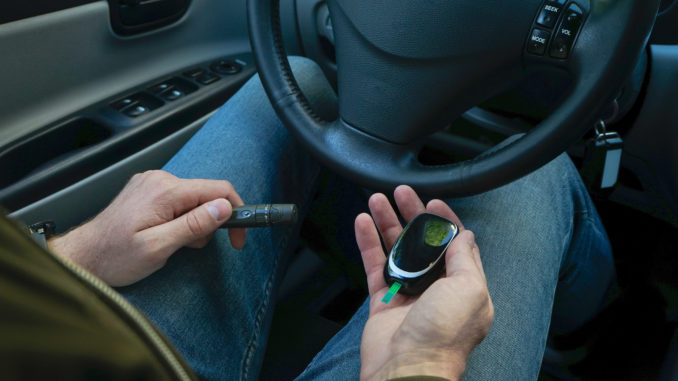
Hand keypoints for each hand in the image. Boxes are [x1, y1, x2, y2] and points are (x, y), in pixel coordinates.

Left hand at [48, 170, 245, 285]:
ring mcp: (152, 184)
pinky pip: (178, 200)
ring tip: (173, 244)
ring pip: (193, 199)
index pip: (218, 190)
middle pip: (206, 195)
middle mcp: (159, 180)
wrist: (83, 257)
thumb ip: (193, 225)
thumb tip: (223, 208)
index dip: (235, 213)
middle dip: (210, 223)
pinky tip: (166, 235)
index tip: (237, 237)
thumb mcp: (159, 247)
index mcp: (165, 191)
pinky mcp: (147, 191)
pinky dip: (181, 219)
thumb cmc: (114, 256)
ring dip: (193, 224)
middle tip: (193, 247)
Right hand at [356, 185, 493, 380]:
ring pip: (396, 249)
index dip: (444, 221)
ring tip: (376, 200)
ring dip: (387, 223)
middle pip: (422, 242)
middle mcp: (437, 289)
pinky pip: (374, 265)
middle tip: (401, 193)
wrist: (407, 367)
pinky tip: (363, 223)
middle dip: (412, 215)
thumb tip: (465, 236)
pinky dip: (368, 243)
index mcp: (463, 287)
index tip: (433, 203)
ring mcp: (409, 294)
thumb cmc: (443, 335)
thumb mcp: (469, 290)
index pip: (455, 245)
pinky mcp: (383, 301)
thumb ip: (466, 259)